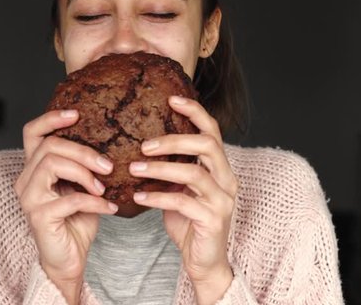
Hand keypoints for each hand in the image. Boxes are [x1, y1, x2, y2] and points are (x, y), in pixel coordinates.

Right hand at [14, 110, 118, 303]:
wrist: (69, 258)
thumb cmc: (76, 221)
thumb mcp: (83, 186)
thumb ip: (85, 165)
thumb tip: (111, 141)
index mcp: (34, 168)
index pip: (32, 132)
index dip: (51, 118)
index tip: (77, 114)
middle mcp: (26, 179)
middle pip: (50, 146)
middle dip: (83, 151)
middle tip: (108, 165)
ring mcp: (29, 198)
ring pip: (53, 164)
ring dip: (85, 173)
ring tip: (104, 187)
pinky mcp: (39, 216)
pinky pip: (70, 198)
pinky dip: (95, 201)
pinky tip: (109, 207)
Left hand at [130, 96, 236, 303]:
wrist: (204, 261)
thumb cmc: (190, 223)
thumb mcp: (180, 190)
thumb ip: (172, 168)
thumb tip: (142, 145)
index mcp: (220, 167)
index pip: (212, 130)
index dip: (194, 112)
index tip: (171, 99)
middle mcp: (226, 179)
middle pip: (206, 145)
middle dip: (174, 139)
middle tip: (144, 144)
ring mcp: (223, 200)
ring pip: (194, 173)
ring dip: (160, 168)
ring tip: (133, 169)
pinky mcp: (213, 220)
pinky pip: (183, 202)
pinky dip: (157, 197)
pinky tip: (137, 198)